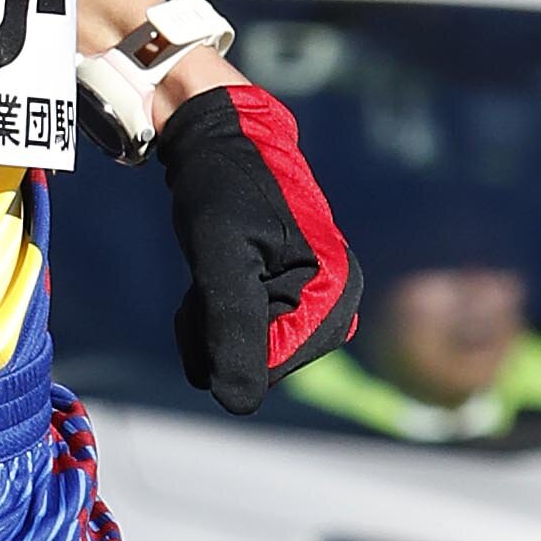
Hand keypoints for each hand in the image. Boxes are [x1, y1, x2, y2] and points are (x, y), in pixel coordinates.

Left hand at [155, 82, 359, 414]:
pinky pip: (243, 336)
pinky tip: (208, 282)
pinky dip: (213, 317)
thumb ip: (230, 326)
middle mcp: (335, 304)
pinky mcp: (289, 297)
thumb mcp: (218, 256)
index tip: (209, 288)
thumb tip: (237, 403)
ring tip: (205, 276)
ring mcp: (313, 302)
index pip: (266, 367)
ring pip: (243, 353)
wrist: (217, 136)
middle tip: (204, 280)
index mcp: (334, 295)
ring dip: (209, 324)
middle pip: (258, 364)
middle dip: (216, 331)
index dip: (222, 337)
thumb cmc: (221, 186)